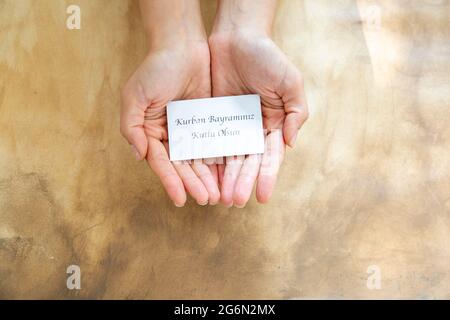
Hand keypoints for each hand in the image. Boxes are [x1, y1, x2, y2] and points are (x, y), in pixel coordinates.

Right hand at [121, 42, 219, 205]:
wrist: (183, 45)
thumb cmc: (156, 68)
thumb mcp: (135, 96)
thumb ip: (131, 126)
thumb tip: (140, 155)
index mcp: (150, 132)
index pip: (161, 162)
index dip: (170, 181)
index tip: (180, 199)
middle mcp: (169, 134)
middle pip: (182, 165)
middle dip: (193, 183)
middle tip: (206, 200)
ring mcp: (189, 129)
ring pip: (199, 159)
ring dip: (207, 178)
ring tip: (217, 195)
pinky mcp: (206, 122)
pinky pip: (213, 144)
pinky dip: (218, 160)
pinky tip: (227, 174)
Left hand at [209, 31, 308, 206]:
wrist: (236, 36)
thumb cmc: (267, 57)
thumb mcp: (290, 83)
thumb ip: (295, 113)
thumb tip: (290, 144)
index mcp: (273, 125)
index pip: (270, 157)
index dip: (268, 177)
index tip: (263, 196)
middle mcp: (253, 130)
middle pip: (248, 162)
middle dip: (242, 182)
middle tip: (234, 201)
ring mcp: (232, 126)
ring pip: (228, 158)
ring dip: (225, 178)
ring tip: (220, 198)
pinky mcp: (213, 119)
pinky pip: (210, 143)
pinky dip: (208, 161)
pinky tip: (205, 177)